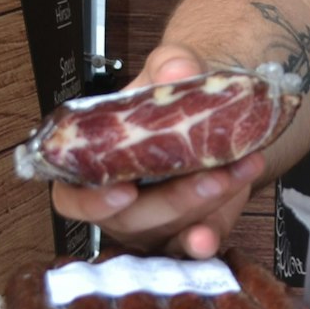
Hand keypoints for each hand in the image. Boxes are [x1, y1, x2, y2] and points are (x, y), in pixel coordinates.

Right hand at [49, 45, 268, 256]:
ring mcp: (152, 222)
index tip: (122, 190)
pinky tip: (213, 234)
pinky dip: (206, 240)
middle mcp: (118, 202)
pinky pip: (193, 244)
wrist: (214, 109)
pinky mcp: (187, 229)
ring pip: (168, 230)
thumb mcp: (167, 70)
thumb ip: (169, 64)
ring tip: (236, 173)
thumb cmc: (170, 98)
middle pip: (131, 218)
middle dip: (172, 200)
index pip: (73, 197)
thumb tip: (178, 70)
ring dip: (204, 207)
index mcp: (94, 165)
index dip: (91, 201)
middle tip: (208, 175)